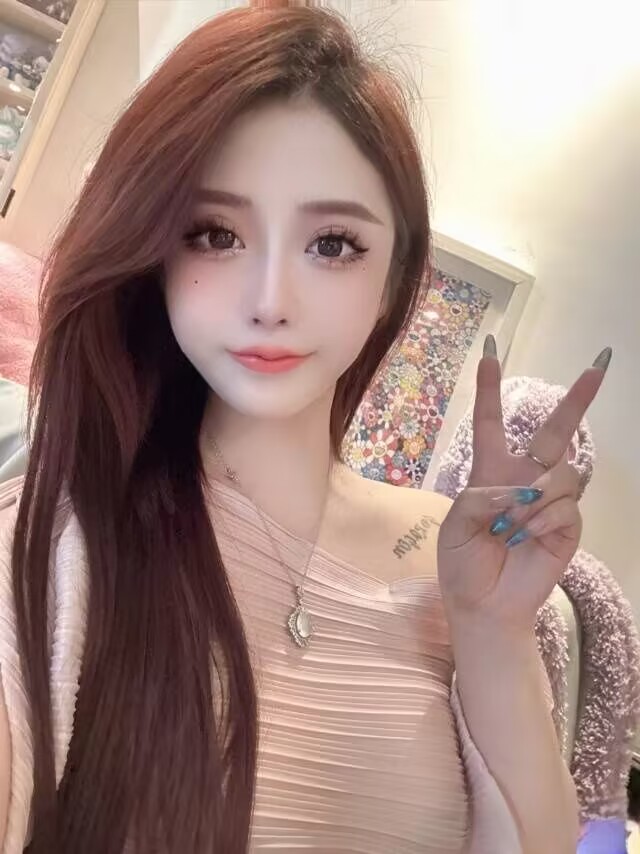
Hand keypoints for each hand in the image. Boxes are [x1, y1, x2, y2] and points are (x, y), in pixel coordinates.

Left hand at [437, 338, 610, 627]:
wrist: (483, 605)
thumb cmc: (462, 564)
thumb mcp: (455, 527)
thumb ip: (479, 499)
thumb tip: (517, 489)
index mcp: (490, 472)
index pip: (491, 423)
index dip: (490, 389)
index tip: (489, 353)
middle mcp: (524, 479)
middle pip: (555, 431)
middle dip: (578, 398)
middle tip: (599, 366)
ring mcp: (549, 502)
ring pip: (561, 473)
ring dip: (532, 497)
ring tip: (508, 528)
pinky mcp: (568, 526)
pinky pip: (564, 507)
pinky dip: (541, 520)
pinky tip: (525, 538)